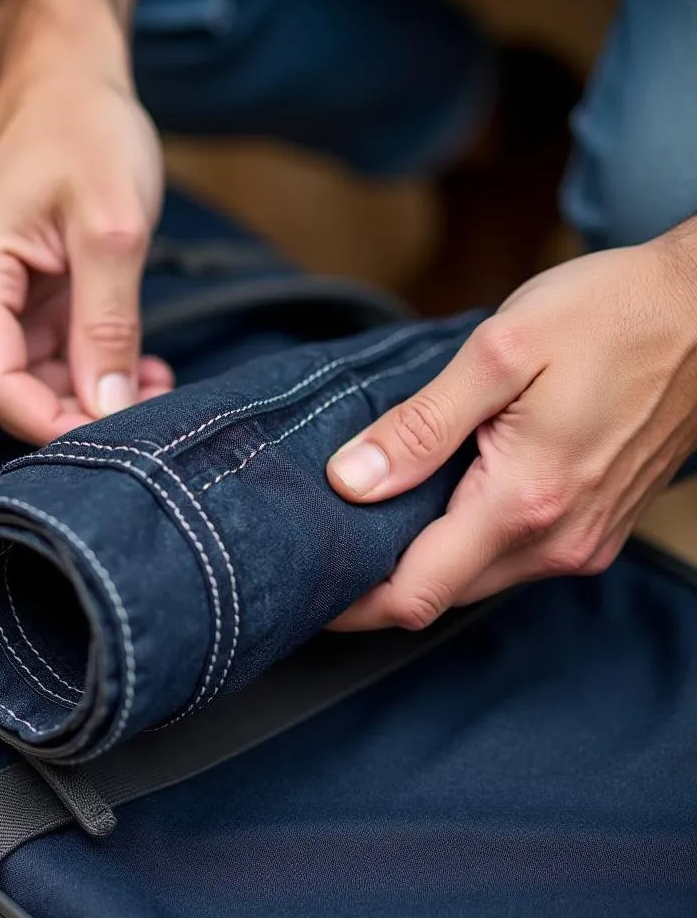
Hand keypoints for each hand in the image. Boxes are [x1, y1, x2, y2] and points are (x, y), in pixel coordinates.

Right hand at [0, 0, 172, 444]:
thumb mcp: (113, 232)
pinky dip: (85, 359)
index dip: (52, 426)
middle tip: (153, 404)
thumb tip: (107, 408)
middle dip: (81, 407)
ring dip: (90, 387)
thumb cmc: (83, 127)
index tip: (114, 442)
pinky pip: (37, 347)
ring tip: (153, 377)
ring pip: (28, 373)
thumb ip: (107, 329)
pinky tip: (132, 358)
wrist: (64, 74)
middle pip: (9, 385)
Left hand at [326, 225, 696, 630]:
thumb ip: (421, 427)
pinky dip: (467, 543)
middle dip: (379, 582)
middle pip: (442, 594)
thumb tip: (351, 481)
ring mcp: (583, 541)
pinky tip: (441, 499)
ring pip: (476, 579)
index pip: (416, 593)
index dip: (353, 603)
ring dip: (424, 560)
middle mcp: (557, 541)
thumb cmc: (609, 314)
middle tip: (326, 544)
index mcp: (524, 502)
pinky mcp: (596, 528)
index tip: (308, 585)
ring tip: (374, 515)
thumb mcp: (499, 353)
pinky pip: (513, 558)